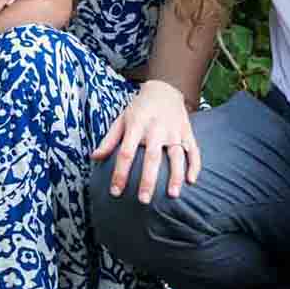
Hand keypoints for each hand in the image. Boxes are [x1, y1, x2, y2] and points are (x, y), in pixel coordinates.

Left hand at [91, 78, 200, 202]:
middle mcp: (156, 128)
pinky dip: (194, 165)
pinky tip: (191, 181)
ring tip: (172, 195)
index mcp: (137, 125)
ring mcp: (174, 131)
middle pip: (153, 157)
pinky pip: (194, 150)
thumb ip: (109, 139)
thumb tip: (94, 158)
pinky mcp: (187, 132)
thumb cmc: (139, 108)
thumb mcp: (122, 119)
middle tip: (144, 200)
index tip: (116, 192)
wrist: (165, 88)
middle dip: (148, 180)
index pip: (126, 152)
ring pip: (177, 155)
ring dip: (175, 175)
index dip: (120, 173)